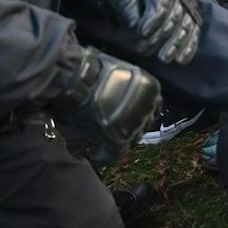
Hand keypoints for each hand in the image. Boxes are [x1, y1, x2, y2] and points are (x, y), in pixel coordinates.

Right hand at [49, 46, 160, 165]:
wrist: (76, 76)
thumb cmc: (91, 71)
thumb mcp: (120, 74)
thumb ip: (128, 88)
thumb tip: (122, 100)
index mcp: (151, 87)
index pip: (151, 108)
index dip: (137, 117)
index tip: (126, 122)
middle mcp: (147, 105)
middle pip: (143, 124)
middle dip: (129, 129)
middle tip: (112, 132)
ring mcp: (134, 121)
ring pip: (131, 139)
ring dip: (118, 141)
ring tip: (102, 144)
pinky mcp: (118, 135)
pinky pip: (115, 153)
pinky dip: (104, 156)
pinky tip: (95, 156)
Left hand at [100, 0, 201, 64]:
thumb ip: (127, 3)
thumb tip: (133, 24)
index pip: (161, 3)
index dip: (152, 19)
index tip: (141, 32)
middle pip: (175, 16)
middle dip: (160, 35)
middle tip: (143, 50)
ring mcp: (191, 5)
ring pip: (186, 26)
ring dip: (175, 45)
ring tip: (163, 58)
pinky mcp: (195, 17)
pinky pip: (194, 33)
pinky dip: (189, 47)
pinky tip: (181, 59)